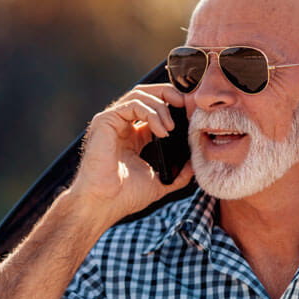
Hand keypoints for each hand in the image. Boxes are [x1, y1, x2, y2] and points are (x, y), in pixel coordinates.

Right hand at [66, 84, 195, 227]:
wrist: (104, 204)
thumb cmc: (124, 196)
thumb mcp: (159, 182)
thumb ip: (178, 174)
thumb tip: (194, 166)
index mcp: (133, 136)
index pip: (154, 109)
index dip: (174, 107)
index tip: (191, 115)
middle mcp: (121, 125)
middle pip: (147, 94)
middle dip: (169, 96)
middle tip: (186, 106)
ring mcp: (112, 122)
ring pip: (140, 94)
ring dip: (162, 106)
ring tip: (171, 126)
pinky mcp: (105, 121)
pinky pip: (133, 104)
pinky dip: (151, 112)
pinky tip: (162, 130)